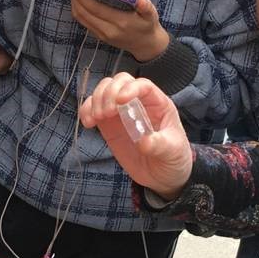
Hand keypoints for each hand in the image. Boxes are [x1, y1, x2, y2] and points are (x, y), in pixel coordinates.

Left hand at [67, 0, 168, 61]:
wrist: (146, 46)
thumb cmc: (148, 26)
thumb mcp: (152, 15)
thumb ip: (147, 7)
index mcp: (120, 23)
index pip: (95, 8)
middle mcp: (107, 30)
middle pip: (83, 13)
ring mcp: (101, 34)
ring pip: (81, 18)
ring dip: (74, 2)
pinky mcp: (99, 36)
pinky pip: (84, 22)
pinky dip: (78, 9)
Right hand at [78, 72, 192, 199]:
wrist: (162, 176)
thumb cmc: (172, 158)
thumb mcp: (171, 152)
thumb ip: (158, 145)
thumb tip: (142, 141)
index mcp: (158, 104)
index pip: (144, 86)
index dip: (131, 88)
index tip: (120, 100)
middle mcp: (139, 102)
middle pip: (120, 81)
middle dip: (109, 92)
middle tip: (106, 113)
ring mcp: (122, 111)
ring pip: (104, 90)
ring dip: (96, 100)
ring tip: (96, 119)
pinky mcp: (109, 123)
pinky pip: (93, 108)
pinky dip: (86, 110)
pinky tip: (88, 123)